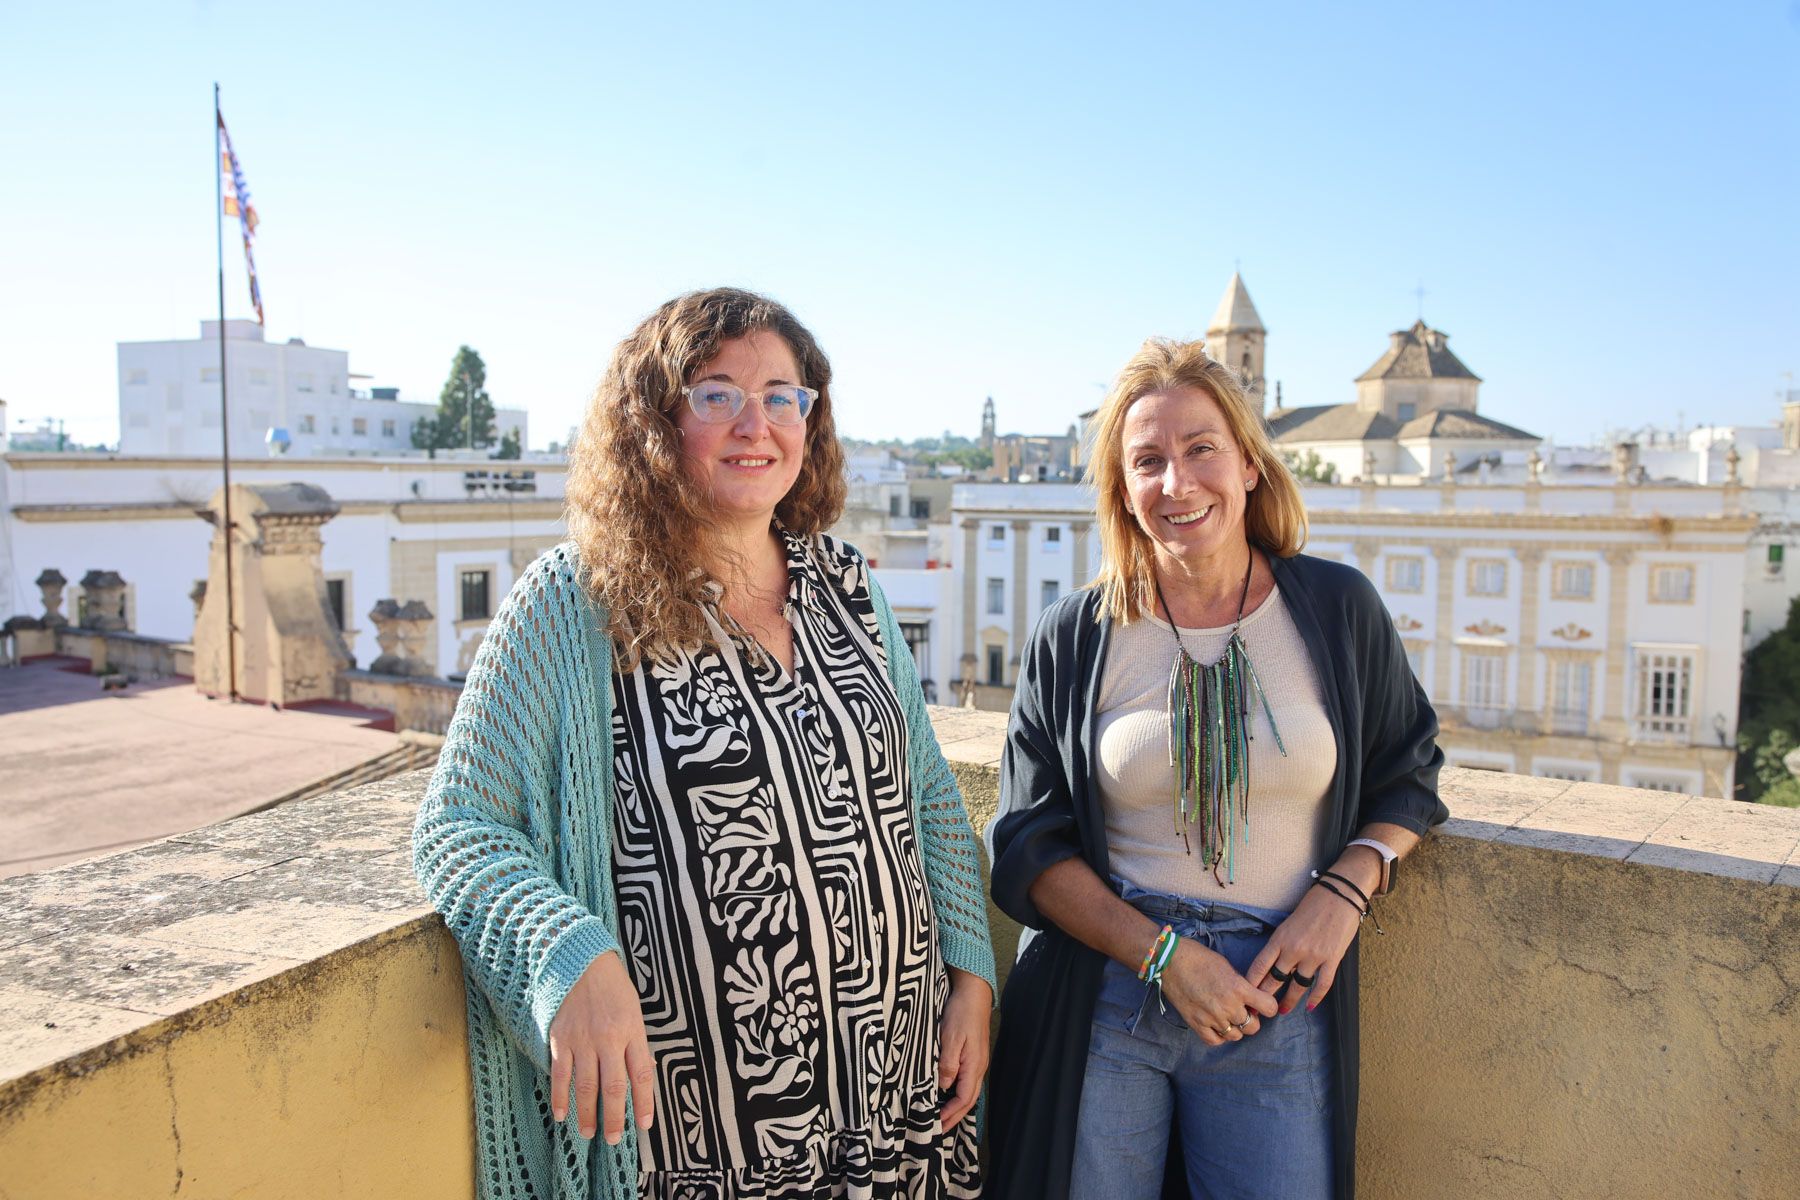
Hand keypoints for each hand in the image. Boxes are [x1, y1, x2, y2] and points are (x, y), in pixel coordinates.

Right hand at [548, 951, 654, 1143]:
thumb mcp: (634, 1009)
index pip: (641, 1074)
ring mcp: (583, 1040)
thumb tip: (644, 1073)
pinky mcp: (560, 1038)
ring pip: (585, 1087)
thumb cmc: (612, 985)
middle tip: (612, 1140)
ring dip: (587, 1114)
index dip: (644, 1102)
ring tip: (589, 1133)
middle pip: (613, 1088)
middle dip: (614, 1118)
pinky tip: (561, 1114)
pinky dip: (560, 1097)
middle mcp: (608, 1039)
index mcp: (632, 1030)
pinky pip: (561, 1074)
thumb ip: (636, 1042)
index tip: (645, 1124)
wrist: (580, 959)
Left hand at [937, 969, 991, 1130]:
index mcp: (974, 1065)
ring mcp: (977, 1061)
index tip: (936, 1124)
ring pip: (968, 1091)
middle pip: (968, 1100)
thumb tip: (943, 1087)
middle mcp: (978, 1067)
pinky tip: (947, 1094)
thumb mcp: (950, 1037)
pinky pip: (966, 1081)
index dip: (951, 1114)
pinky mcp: (973, 1055)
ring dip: (956, 1107)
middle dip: (954, 1117)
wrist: (973, 992)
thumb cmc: (961, 1012)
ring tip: (942, 1118)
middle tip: (939, 1130)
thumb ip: (947, 1064)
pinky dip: (957, 1093)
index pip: (964, 1099)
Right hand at [1156, 939, 1278, 1045]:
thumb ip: (1240, 984)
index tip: (1262, 1004)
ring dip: (1235, 1028)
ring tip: (1227, 1017)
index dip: (1268, 1006)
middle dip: (1251, 1019)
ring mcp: (1212, 1017)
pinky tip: (1217, 1027)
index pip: (1269, 1007)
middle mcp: (1228, 1006)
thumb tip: (1249, 997)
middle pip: (1253, 1027)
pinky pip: (1215, 1040)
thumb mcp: (1227, 966)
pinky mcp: (1196, 1024)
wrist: (1170, 961)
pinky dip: (1219, 1036)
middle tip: (1243, 1011)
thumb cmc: (1199, 958)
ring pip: (1235, 1035)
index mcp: (1238, 988)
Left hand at [1247, 884, 1362, 1013]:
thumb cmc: (1312, 905)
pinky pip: (1322, 984)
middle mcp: (1294, 949)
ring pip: (1297, 985)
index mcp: (1280, 938)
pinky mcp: (1332, 959)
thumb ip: (1281, 943)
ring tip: (1282, 1011)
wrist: (1339, 895)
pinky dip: (1316, 997)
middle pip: (1275, 979)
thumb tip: (1272, 962)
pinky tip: (1309, 1007)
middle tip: (1257, 1010)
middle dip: (1265, 997)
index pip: (1260, 966)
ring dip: (1289, 1001)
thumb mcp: (1288, 923)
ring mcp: (1314, 956)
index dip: (1251, 983)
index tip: (1245, 995)